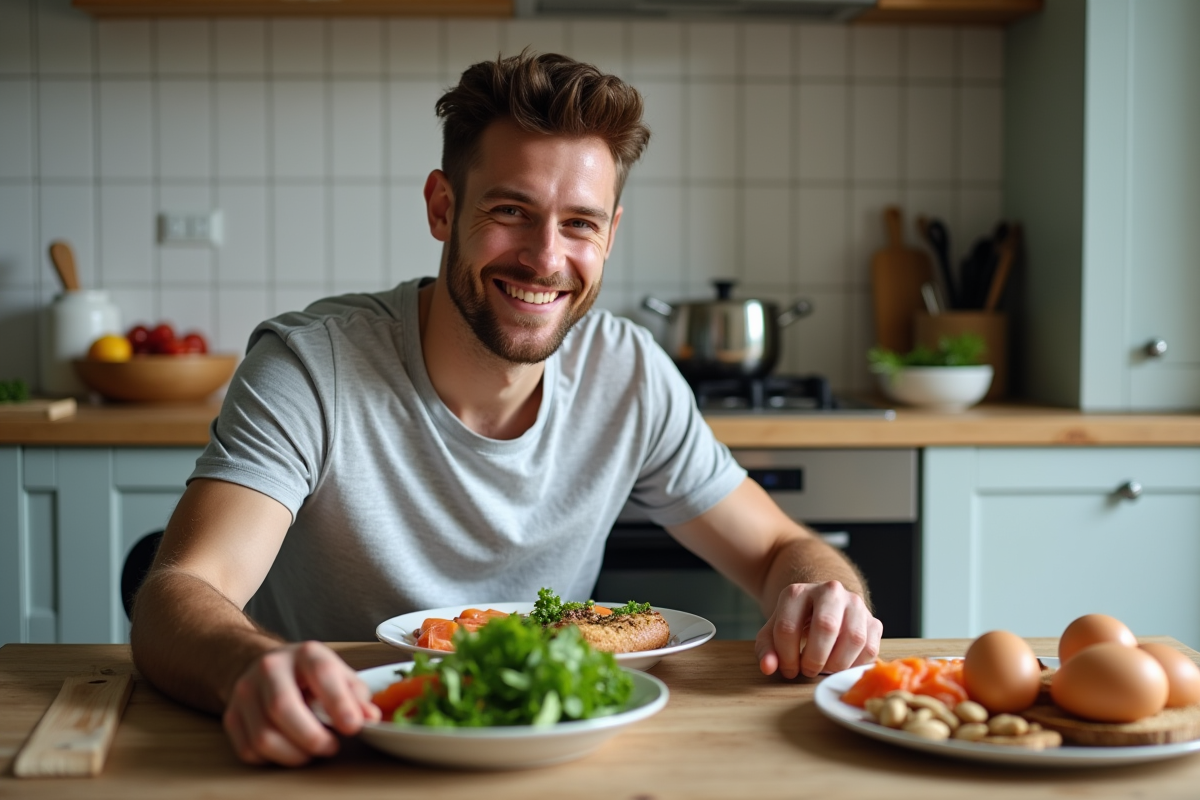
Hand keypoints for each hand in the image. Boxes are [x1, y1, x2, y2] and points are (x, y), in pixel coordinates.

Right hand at [222, 641, 380, 765]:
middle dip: (310, 737)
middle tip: (331, 747)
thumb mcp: (339, 676)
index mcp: (305, 653)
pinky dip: (272, 759)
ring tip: (312, 752)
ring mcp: (246, 691)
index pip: (321, 674)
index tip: (353, 727)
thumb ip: (356, 697)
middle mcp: (270, 667)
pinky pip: (248, 749)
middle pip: (282, 707)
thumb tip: (370, 719)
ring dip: (293, 754)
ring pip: (263, 735)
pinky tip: (288, 750)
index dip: (338, 703)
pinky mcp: (231, 715)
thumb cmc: (310, 676)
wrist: (267, 668)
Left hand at [755, 580, 881, 679]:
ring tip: (825, 669)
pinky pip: (871, 649)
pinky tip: (841, 666)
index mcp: (797, 592)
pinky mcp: (873, 621)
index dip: (786, 656)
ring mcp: (855, 604)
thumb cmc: (795, 622)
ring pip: (854, 638)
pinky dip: (855, 665)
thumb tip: (768, 667)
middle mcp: (830, 591)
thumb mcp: (773, 632)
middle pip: (826, 626)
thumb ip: (766, 649)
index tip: (788, 670)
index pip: (788, 626)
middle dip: (815, 659)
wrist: (821, 606)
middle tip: (808, 671)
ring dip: (837, 664)